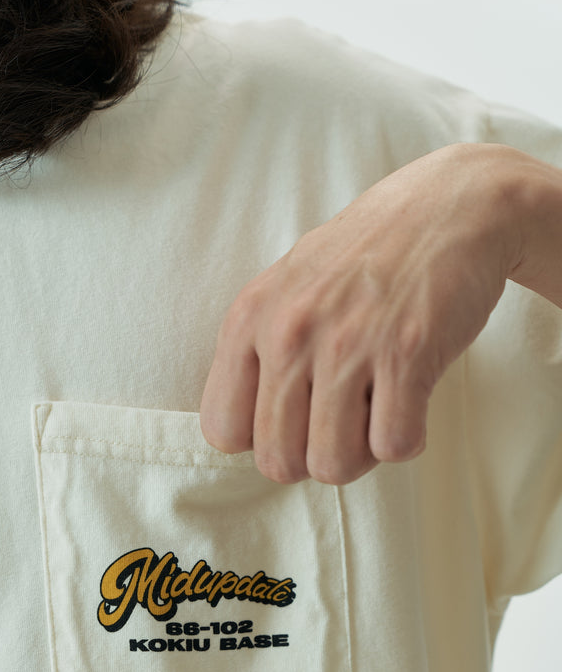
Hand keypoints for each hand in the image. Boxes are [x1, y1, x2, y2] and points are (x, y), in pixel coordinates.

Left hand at [199, 142, 524, 484]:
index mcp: (250, 318)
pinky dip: (406, 439)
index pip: (223, 431)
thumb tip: (243, 435)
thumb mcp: (286, 289)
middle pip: (279, 462)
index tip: (294, 421)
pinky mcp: (407, 353)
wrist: (450, 205)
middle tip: (343, 425)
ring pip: (332, 466)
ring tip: (376, 416)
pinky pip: (392, 446)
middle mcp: (289, 332)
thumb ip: (256, 352)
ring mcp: (347, 343)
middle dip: (314, 458)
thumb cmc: (364, 257)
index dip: (263, 440)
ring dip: (361, 456)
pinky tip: (411, 405)